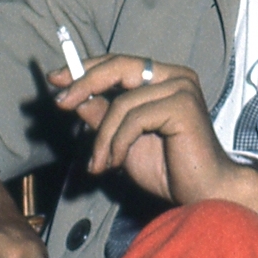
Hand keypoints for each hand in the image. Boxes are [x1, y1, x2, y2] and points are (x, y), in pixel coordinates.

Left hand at [48, 55, 257, 209]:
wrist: (202, 195)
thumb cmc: (167, 168)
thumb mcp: (123, 140)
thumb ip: (104, 116)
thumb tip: (74, 97)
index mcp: (164, 78)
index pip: (119, 62)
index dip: (85, 68)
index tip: (55, 78)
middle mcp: (176, 76)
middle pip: (118, 66)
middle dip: (84, 83)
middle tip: (60, 103)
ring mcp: (182, 88)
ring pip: (122, 103)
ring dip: (102, 137)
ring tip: (98, 164)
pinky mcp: (183, 105)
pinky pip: (134, 119)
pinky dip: (117, 143)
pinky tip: (114, 163)